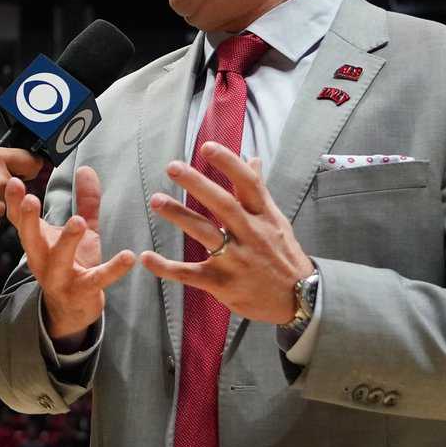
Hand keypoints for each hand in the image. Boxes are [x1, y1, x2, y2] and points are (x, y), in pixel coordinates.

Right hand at [5, 166, 135, 347]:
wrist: (72, 310)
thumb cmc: (73, 264)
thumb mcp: (79, 230)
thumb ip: (85, 201)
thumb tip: (87, 168)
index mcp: (38, 242)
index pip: (20, 219)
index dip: (14, 202)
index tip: (12, 181)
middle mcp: (42, 260)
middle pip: (30, 239)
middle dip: (28, 220)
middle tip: (30, 200)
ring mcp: (61, 278)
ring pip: (60, 260)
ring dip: (67, 241)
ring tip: (78, 222)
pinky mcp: (83, 292)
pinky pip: (98, 280)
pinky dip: (113, 269)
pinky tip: (129, 256)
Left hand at [140, 142, 313, 324]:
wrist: (299, 299)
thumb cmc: (283, 254)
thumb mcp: (276, 220)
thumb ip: (259, 190)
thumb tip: (253, 159)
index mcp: (264, 216)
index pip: (248, 184)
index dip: (229, 163)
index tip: (207, 147)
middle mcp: (251, 235)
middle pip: (223, 205)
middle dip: (198, 184)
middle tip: (173, 167)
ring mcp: (236, 260)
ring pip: (205, 234)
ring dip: (180, 215)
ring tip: (157, 200)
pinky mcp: (222, 284)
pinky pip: (190, 274)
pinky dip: (167, 267)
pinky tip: (146, 257)